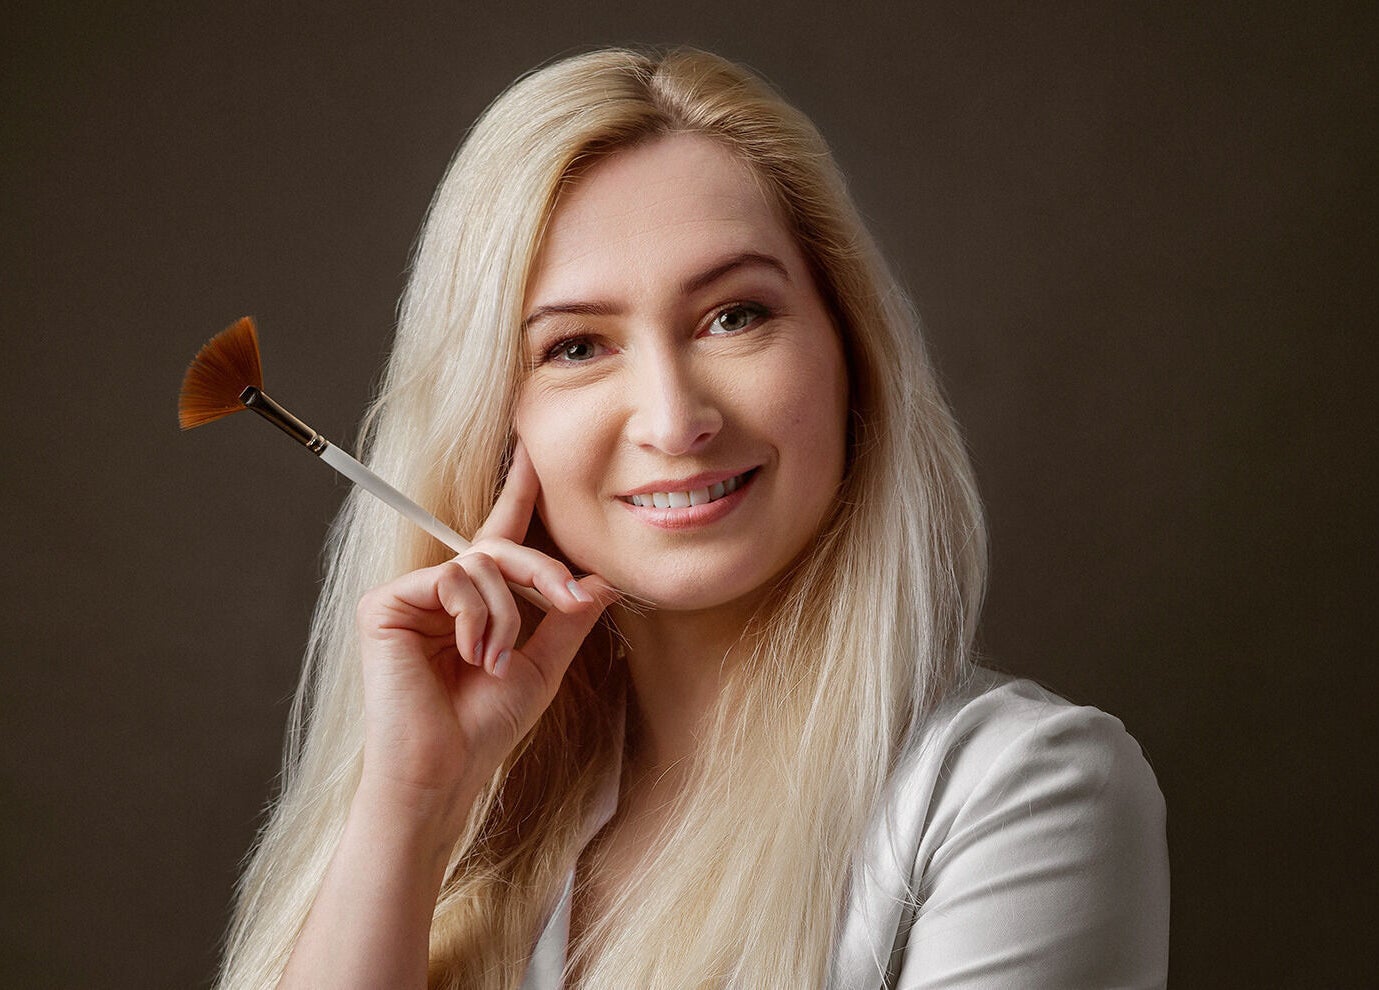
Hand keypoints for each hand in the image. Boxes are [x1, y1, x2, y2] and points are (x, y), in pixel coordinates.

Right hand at [352, 441, 609, 836]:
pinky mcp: (386, 603)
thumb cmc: (484, 728)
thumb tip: (602, 580)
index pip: (499, 538)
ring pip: (481, 564)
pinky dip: (475, 617)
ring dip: (506, 614)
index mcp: (473, 603)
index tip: (532, 451)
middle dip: (544, 570)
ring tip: (494, 661)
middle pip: (499, 547)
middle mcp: (440, 592)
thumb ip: (567, 619)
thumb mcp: (542, 666)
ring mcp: (410, 596)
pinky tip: (470, 655)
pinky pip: (452, 578)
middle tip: (572, 596)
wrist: (443, 772)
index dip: (516, 493)